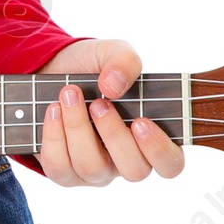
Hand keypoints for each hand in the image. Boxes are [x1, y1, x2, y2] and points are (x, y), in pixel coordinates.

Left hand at [35, 39, 184, 186]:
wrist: (52, 68)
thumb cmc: (94, 68)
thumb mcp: (114, 51)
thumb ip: (126, 61)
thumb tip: (114, 86)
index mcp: (150, 138)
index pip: (171, 164)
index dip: (159, 150)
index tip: (140, 121)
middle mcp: (126, 160)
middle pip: (134, 171)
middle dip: (114, 135)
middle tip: (99, 103)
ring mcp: (96, 170)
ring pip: (92, 168)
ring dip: (78, 129)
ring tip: (68, 94)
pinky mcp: (64, 172)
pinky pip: (60, 168)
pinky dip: (54, 137)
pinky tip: (52, 110)